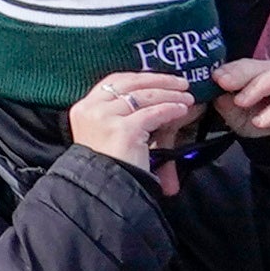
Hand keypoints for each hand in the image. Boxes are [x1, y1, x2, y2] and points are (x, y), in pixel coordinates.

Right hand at [65, 70, 202, 181]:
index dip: (139, 78)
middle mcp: (91, 109)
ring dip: (169, 94)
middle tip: (180, 83)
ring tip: (186, 98)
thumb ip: (116, 117)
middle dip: (158, 80)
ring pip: (144, 96)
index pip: (113, 81)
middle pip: (129, 83)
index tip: (159, 79)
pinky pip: (153, 113)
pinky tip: (181, 109)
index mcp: (83, 108)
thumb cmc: (108, 168)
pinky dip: (170, 109)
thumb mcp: (103, 136)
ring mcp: (106, 118)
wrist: (103, 192)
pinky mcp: (123, 130)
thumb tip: (148, 100)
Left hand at [208, 57, 269, 143]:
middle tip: (223, 83)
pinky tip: (260, 121)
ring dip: (258, 87)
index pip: (249, 64)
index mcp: (269, 72)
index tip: (215, 77)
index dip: (232, 69)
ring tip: (241, 102)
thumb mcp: (241, 117)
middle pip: (263, 66)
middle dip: (241, 74)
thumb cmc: (268, 131)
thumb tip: (211, 89)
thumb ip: (226, 102)